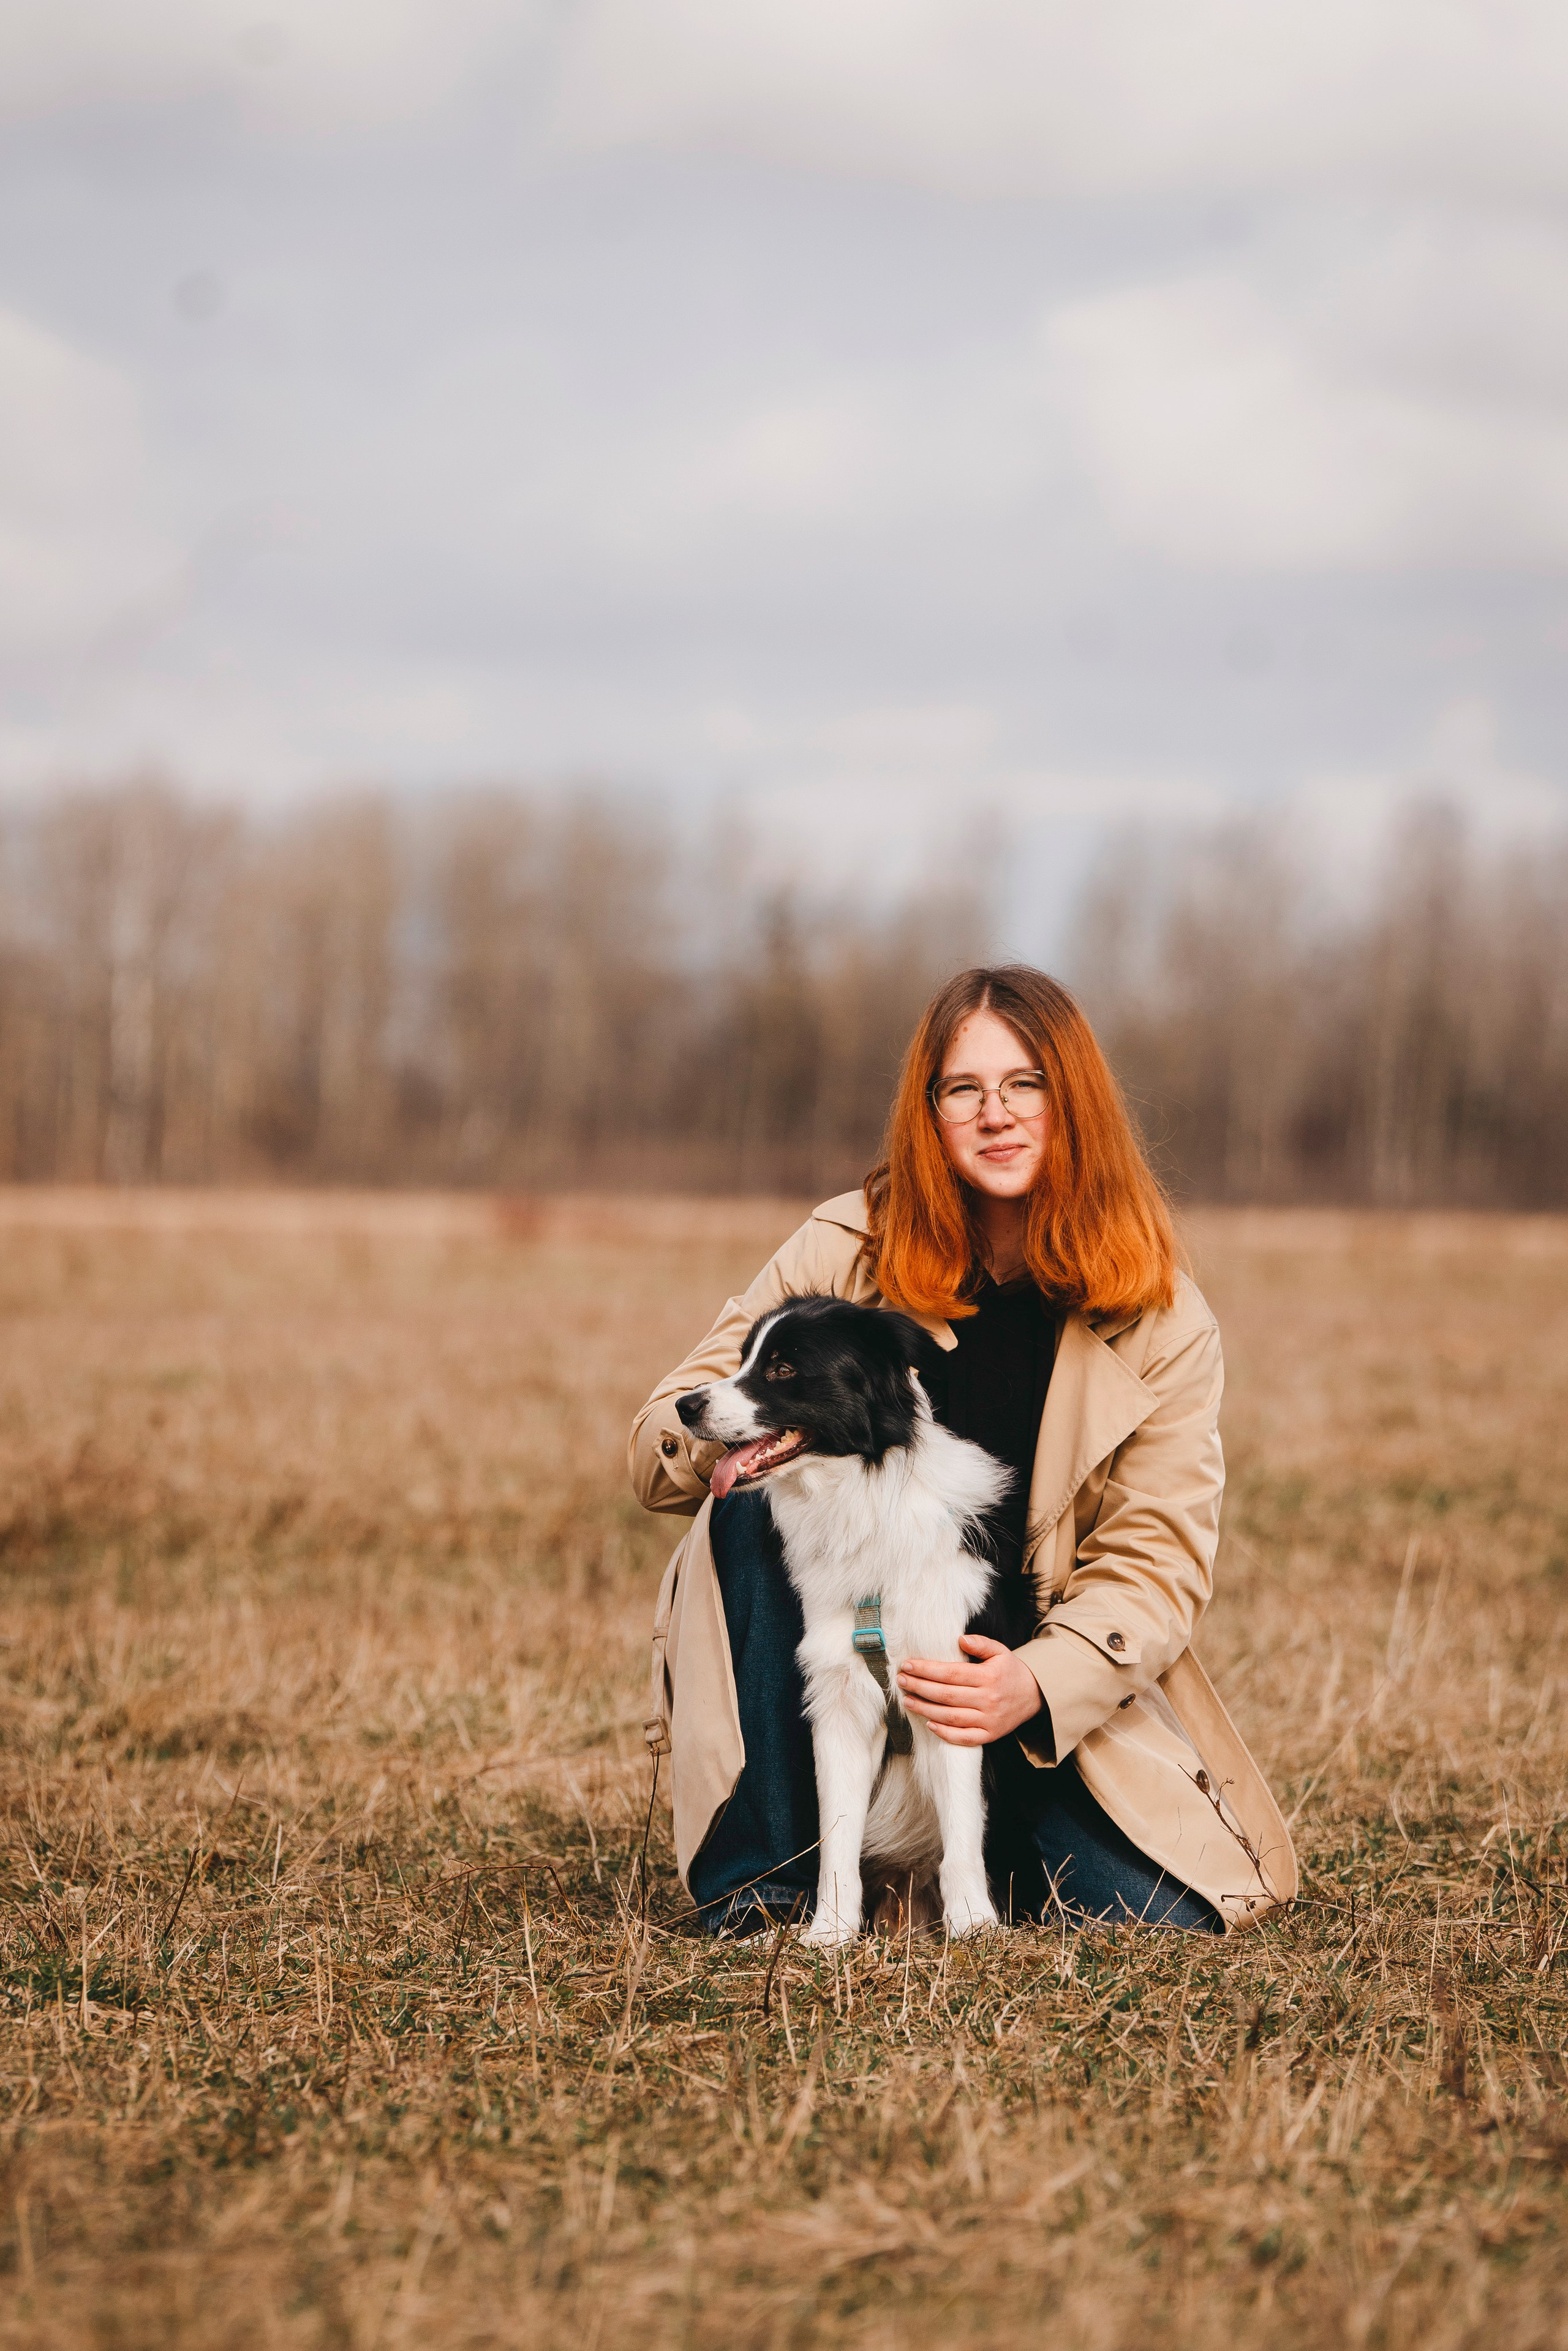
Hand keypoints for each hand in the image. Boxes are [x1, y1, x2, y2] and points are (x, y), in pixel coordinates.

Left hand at [897, 1634, 1042, 1746]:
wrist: (1035, 1695)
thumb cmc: (1011, 1671)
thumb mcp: (1001, 1651)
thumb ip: (981, 1643)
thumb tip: (960, 1640)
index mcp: (988, 1677)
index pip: (951, 1673)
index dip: (926, 1669)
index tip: (908, 1665)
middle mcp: (988, 1700)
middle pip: (946, 1695)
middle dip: (920, 1687)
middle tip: (901, 1680)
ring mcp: (989, 1720)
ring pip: (951, 1717)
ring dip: (925, 1709)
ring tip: (907, 1700)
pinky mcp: (990, 1735)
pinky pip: (964, 1738)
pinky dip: (945, 1733)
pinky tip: (929, 1724)